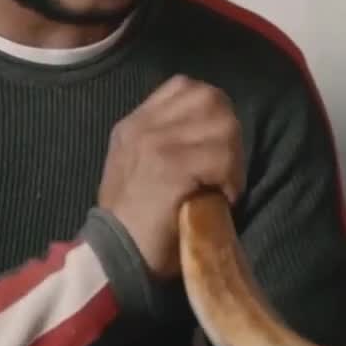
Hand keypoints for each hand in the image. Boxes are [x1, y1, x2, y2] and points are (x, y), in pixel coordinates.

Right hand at [97, 74, 245, 278]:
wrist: (113, 259)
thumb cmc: (132, 224)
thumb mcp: (134, 169)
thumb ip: (160, 143)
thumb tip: (203, 134)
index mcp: (134, 124)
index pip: (184, 87)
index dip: (209, 113)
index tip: (212, 147)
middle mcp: (143, 126)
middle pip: (210, 98)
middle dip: (228, 133)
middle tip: (225, 169)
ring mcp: (156, 143)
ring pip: (222, 125)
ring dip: (232, 158)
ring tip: (223, 185)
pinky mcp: (171, 166)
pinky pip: (221, 156)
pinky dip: (231, 179)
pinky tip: (222, 198)